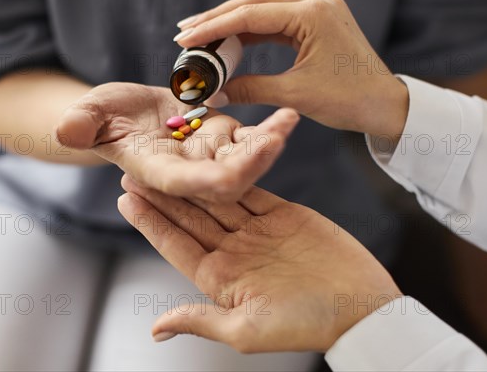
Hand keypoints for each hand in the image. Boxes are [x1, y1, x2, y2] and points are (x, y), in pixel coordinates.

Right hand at [55, 83, 298, 201]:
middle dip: (252, 163)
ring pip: (247, 160)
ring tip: (289, 118)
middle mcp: (191, 171)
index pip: (186, 185)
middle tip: (275, 138)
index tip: (230, 173)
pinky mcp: (225, 136)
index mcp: (160, 174)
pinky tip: (288, 113)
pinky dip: (270, 128)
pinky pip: (253, 137)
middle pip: (228, 179)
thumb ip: (82, 123)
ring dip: (269, 143)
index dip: (206, 182)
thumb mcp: (89, 114)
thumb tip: (66, 130)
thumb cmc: (103, 116)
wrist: (127, 113)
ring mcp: (211, 155)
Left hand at [118, 176, 401, 352]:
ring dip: (192, 179)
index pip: (177, 245)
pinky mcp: (282, 214)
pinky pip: (252, 188)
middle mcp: (234, 252)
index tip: (127, 200)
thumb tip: (157, 329)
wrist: (359, 306)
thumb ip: (201, 321)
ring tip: (167, 156)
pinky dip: (233, 172)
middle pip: (191, 217)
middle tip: (134, 170)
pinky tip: (211, 156)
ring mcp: (257, 231)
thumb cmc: (305, 325)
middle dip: (163, 194)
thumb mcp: (246, 330)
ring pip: (217, 198)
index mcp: (221, 278)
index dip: (152, 222)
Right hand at [175, 0, 408, 137]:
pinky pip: (277, 22)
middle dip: (218, 18)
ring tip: (202, 36)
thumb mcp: (296, 95)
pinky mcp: (318, 23)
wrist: (386, 106)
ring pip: (264, 10)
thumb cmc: (350, 100)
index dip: (214, 27)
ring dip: (233, 22)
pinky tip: (232, 42)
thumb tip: (214, 94)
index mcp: (313, 16)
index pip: (251, 15)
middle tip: (186, 32)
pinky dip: (252, 32)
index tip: (186, 39)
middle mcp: (316, 5)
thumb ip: (251, 89)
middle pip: (254, 3)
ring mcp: (318, 12)